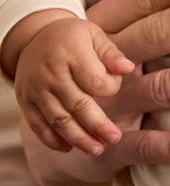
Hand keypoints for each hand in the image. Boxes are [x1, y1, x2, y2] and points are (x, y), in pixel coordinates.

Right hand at [15, 16, 134, 154]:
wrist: (35, 36)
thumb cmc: (73, 37)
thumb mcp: (93, 35)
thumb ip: (111, 53)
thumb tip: (127, 68)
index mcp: (72, 54)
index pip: (96, 81)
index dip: (111, 87)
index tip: (115, 84)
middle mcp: (51, 74)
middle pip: (77, 105)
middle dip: (97, 125)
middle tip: (114, 138)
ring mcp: (36, 89)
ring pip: (58, 119)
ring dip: (78, 138)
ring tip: (97, 150)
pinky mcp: (25, 101)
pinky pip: (37, 125)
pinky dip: (52, 139)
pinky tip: (69, 149)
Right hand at [85, 0, 169, 158]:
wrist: (51, 136)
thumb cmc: (99, 74)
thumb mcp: (110, 42)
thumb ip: (150, 20)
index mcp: (106, 31)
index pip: (144, 1)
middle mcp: (107, 65)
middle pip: (157, 35)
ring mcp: (109, 105)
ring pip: (162, 87)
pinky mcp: (110, 146)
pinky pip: (145, 144)